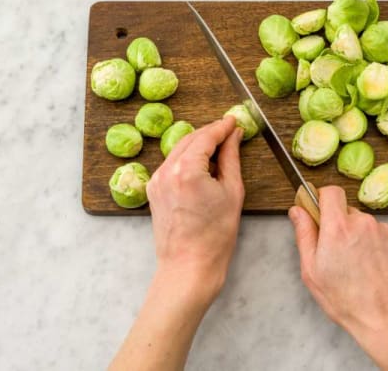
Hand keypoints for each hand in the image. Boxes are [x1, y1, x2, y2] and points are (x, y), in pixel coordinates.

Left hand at [147, 116, 244, 300]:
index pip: (206, 136)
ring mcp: (156, 180)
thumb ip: (231, 158)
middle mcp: (166, 171)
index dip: (222, 126)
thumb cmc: (215, 236)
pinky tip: (203, 167)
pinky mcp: (153, 190)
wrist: (189, 266)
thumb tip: (234, 136)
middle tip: (230, 132)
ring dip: (198, 145)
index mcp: (187, 170)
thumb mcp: (232, 192)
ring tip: (219, 149)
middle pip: (190, 139)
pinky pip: (171, 165)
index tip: (234, 121)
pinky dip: (187, 159)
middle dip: (210, 133)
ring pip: (178, 150)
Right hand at [288, 186, 387, 370]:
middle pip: (346, 211)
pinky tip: (371, 270)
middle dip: (338, 226)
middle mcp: (364, 223)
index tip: (318, 213)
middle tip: (335, 254)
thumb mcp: (313, 272)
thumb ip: (304, 235)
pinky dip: (373, 247)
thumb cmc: (348, 301)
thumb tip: (298, 211)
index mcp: (339, 227)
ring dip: (357, 238)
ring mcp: (384, 231)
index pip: (330, 191)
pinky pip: (379, 236)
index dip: (321, 198)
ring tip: (356, 268)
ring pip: (364, 225)